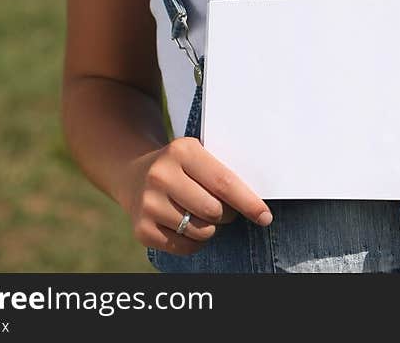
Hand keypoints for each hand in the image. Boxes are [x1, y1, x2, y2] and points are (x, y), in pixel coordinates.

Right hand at [122, 137, 272, 256]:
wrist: (134, 174)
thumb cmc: (181, 166)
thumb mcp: (198, 155)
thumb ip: (223, 173)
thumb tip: (257, 205)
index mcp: (181, 151)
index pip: (224, 182)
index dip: (248, 202)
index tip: (265, 216)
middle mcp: (161, 175)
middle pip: (214, 210)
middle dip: (228, 214)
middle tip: (223, 208)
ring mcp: (149, 203)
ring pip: (202, 231)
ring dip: (211, 228)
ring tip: (200, 213)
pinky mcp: (142, 229)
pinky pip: (185, 247)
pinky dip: (194, 242)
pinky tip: (186, 225)